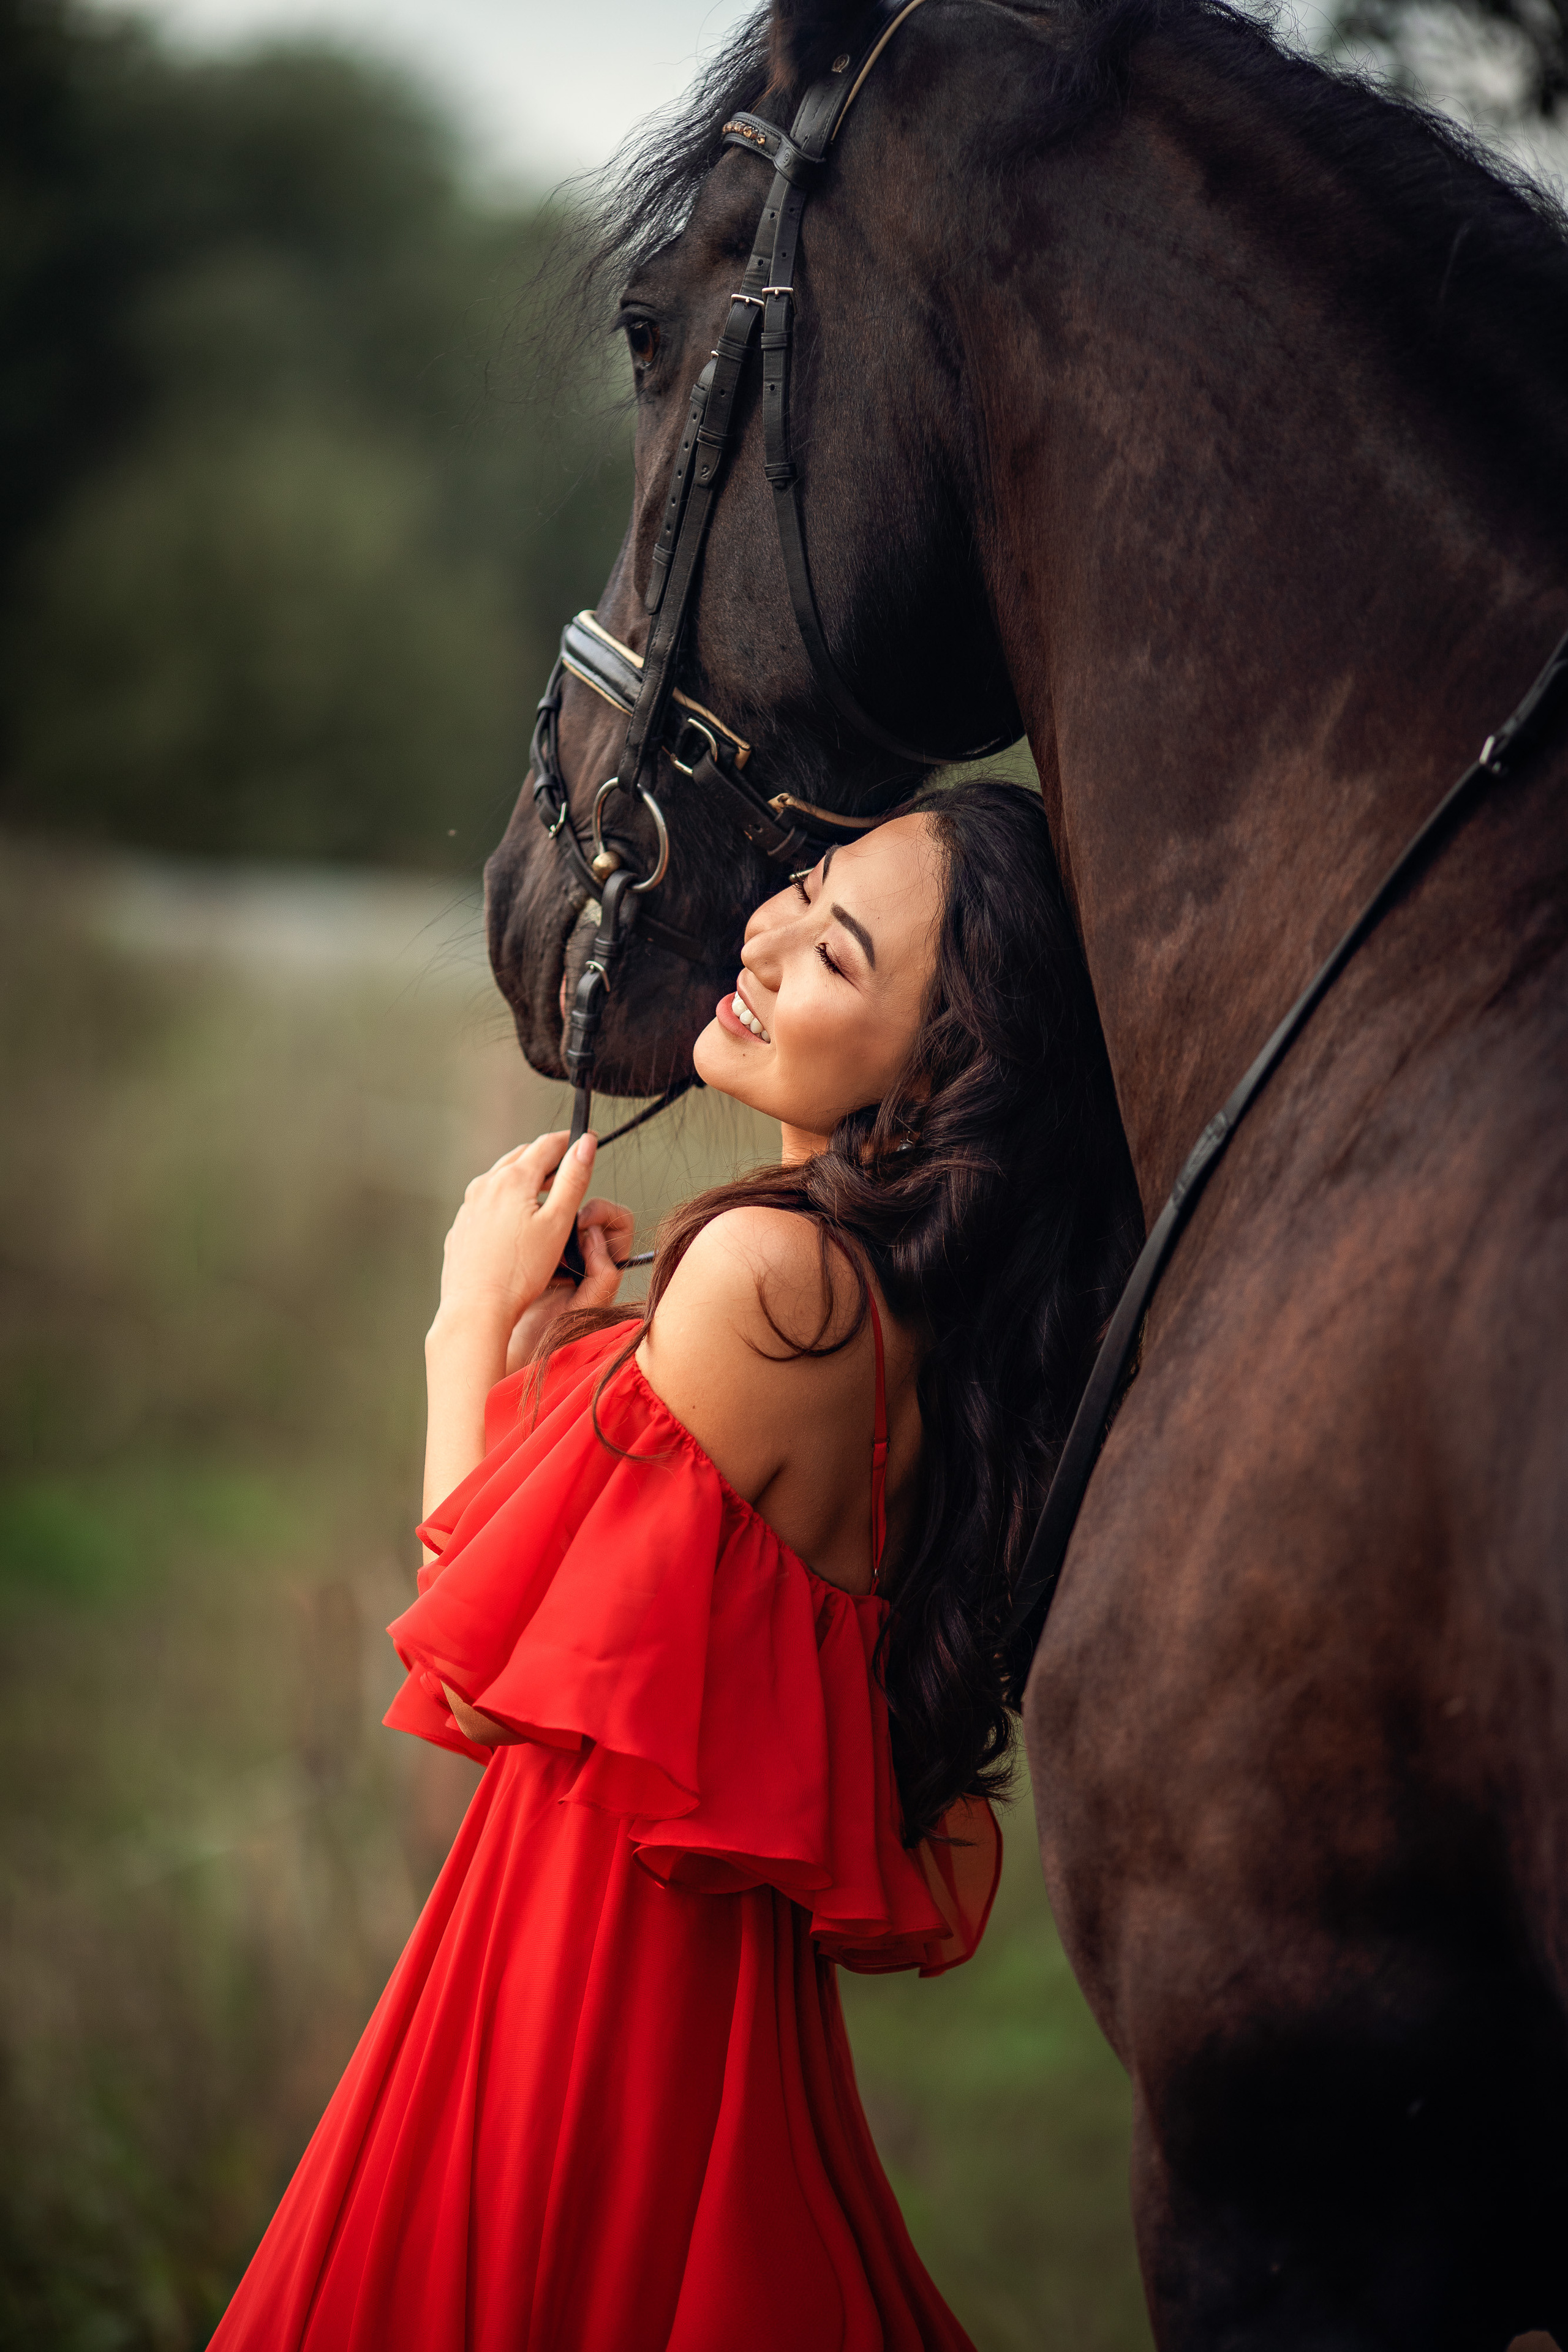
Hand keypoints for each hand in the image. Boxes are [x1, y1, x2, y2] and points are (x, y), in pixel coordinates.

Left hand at [429, 1131, 625, 1349]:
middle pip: (522, 1156)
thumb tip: (585, 1143)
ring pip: (501, 1178)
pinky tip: (516, 1225)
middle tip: (567, 1170)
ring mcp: (469, 1206)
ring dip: (524, 1179)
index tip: (584, 1143)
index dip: (571, 1142)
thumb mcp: (558, 1223)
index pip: (547, 1145)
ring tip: (544, 1197)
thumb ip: (574, 1179)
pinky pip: (486, 1203)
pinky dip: (504, 1202)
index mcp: (513, 1179)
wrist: (476, 1309)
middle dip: (546, 1158)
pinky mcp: (461, 1227)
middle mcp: (485, 1185)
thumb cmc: (520, 1272)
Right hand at [505, 1194, 636, 1369]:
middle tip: (557, 1224)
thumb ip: (601, 1277)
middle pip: (594, 1213)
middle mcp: (587, 1258)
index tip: (582, 1223)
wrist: (516, 1352)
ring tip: (539, 1243)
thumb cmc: (554, 1338)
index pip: (621, 1224)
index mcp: (607, 1269)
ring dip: (553, 1223)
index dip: (605, 1214)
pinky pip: (541, 1230)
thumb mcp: (585, 1309)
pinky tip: (525, 1248)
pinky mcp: (536, 1256)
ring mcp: (560, 1256)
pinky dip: (536, 1231)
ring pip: (565, 1218)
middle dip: (575, 1212)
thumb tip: (594, 1237)